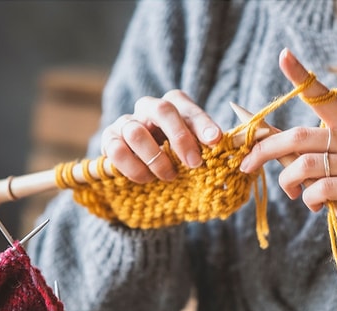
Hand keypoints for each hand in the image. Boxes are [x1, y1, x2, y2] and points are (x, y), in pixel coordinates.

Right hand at [100, 90, 221, 182]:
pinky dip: (134, 168)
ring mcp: (126, 122)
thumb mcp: (196, 149)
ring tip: (169, 176)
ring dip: (156, 159)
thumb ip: (209, 147)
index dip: (202, 123)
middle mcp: (148, 108)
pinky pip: (116, 151)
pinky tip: (147, 179)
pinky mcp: (109, 140)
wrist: (145, 169)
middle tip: (194, 164)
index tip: (216, 140)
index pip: (188, 107)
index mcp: (173, 105)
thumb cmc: (177, 155)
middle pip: (162, 110)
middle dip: (180, 138)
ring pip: (136, 132)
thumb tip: (227, 151)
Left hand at [240, 48, 336, 268]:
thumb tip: (267, 141)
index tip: (283, 55)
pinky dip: (308, 199)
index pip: (323, 95)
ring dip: (288, 182)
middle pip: (299, 136)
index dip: (301, 76)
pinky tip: (313, 205)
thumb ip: (308, 150)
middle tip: (247, 165)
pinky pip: (321, 189)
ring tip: (292, 192)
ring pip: (306, 164)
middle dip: (265, 151)